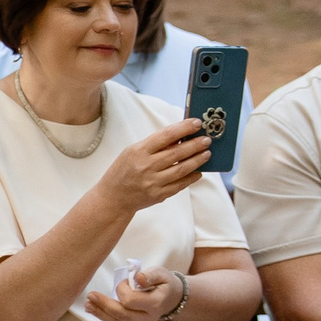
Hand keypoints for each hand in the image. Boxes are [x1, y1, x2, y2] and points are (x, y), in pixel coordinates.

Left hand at [84, 266, 180, 320]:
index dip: (123, 290)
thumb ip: (150, 275)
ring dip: (100, 312)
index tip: (125, 281)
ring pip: (117, 320)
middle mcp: (147, 316)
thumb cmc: (165, 283)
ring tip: (87, 304)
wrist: (172, 297)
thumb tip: (138, 278)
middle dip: (104, 305)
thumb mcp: (162, 273)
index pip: (131, 300)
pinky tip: (93, 310)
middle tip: (90, 295)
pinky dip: (103, 316)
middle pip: (121, 314)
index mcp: (154, 303)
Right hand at [93, 119, 211, 217]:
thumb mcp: (132, 152)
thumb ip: (154, 145)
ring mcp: (153, 182)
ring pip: (181, 169)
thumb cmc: (123, 171)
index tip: (196, 123)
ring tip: (207, 153)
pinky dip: (191, 177)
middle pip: (177, 153)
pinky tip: (199, 171)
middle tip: (207, 140)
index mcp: (138, 151)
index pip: (165, 136)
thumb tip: (180, 137)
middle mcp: (146, 166)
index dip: (183, 128)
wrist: (113, 197)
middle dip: (195, 145)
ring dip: (197, 160)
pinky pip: (180, 185)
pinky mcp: (159, 195)